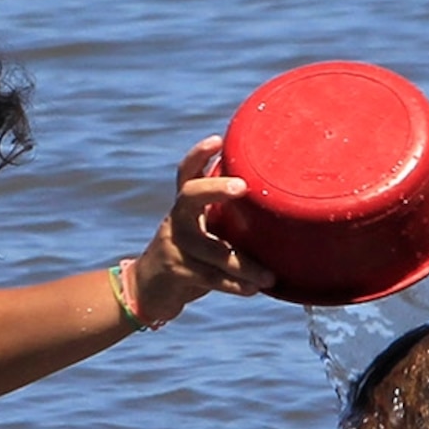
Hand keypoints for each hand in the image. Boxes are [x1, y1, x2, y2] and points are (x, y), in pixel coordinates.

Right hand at [128, 136, 274, 322]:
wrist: (148, 290)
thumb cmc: (190, 254)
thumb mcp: (202, 230)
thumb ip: (227, 218)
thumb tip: (280, 209)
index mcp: (185, 206)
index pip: (187, 173)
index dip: (200, 154)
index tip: (218, 139)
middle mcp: (176, 220)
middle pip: (190, 196)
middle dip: (215, 188)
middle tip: (242, 186)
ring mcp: (174, 246)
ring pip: (212, 251)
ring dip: (244, 264)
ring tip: (269, 275)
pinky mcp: (177, 272)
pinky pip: (210, 277)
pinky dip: (234, 285)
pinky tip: (253, 289)